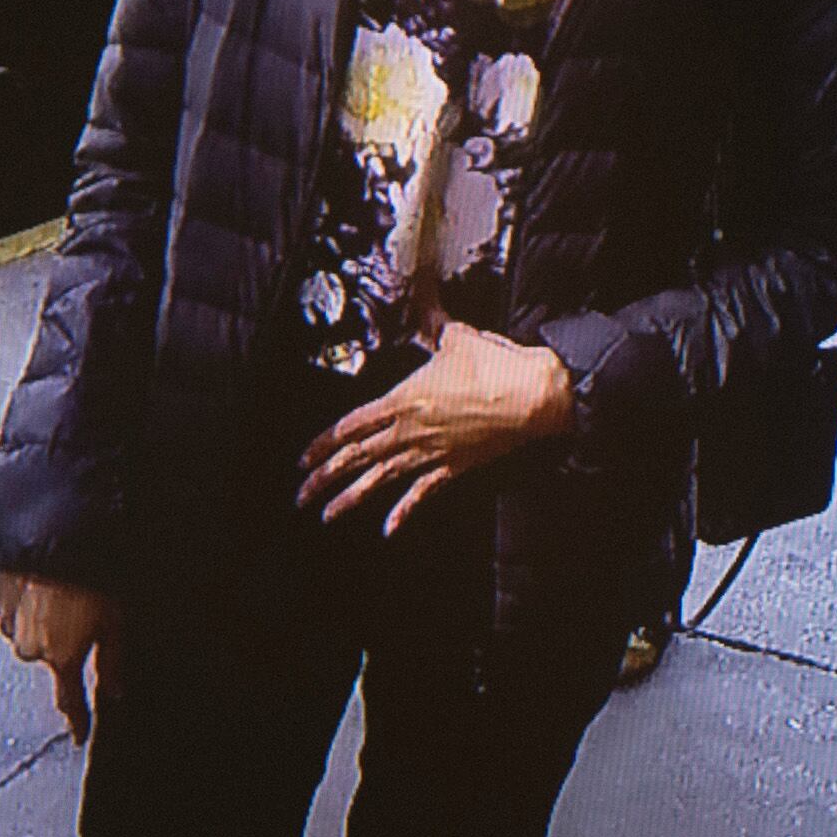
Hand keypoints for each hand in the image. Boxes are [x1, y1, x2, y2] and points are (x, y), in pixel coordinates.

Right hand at [0, 568, 113, 743]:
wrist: (51, 536)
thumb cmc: (90, 577)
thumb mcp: (116, 623)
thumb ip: (113, 663)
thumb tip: (114, 692)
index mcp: (60, 656)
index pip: (69, 700)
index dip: (77, 720)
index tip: (79, 736)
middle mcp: (29, 647)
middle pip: (51, 660)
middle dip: (65, 646)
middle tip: (83, 616)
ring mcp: (8, 624)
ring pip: (30, 637)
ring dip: (46, 623)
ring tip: (65, 595)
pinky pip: (15, 613)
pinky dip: (30, 605)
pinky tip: (45, 586)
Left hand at [299, 319, 577, 535]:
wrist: (535, 396)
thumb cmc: (496, 366)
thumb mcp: (459, 338)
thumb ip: (436, 326)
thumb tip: (429, 308)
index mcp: (403, 399)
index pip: (351, 425)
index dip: (322, 442)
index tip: (303, 458)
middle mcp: (410, 430)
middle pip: (356, 456)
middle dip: (324, 477)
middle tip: (300, 495)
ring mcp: (431, 451)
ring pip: (381, 478)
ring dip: (350, 498)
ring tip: (327, 514)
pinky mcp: (456, 466)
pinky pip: (423, 492)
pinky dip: (405, 512)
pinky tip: (389, 529)